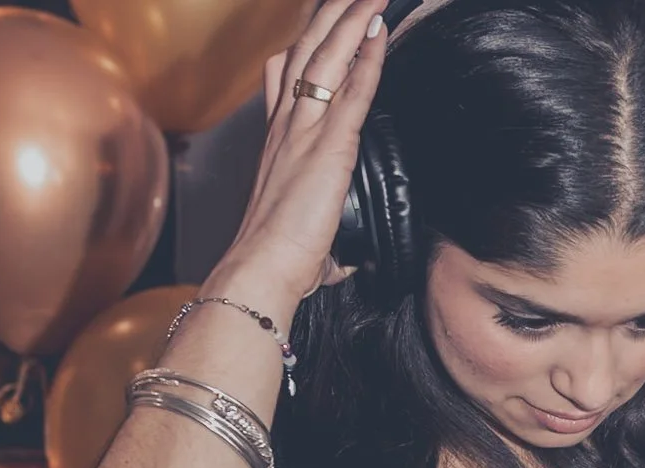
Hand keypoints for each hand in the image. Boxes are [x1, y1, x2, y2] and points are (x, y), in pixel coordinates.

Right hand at [218, 0, 392, 312]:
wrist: (264, 266)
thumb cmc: (281, 258)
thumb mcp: (308, 237)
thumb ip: (327, 238)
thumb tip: (341, 261)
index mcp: (280, 140)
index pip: (289, 75)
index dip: (309, 43)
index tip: (325, 20)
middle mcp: (287, 125)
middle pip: (307, 51)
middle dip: (331, 15)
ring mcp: (304, 131)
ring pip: (327, 57)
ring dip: (351, 20)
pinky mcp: (328, 146)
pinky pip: (352, 90)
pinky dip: (368, 58)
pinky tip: (380, 32)